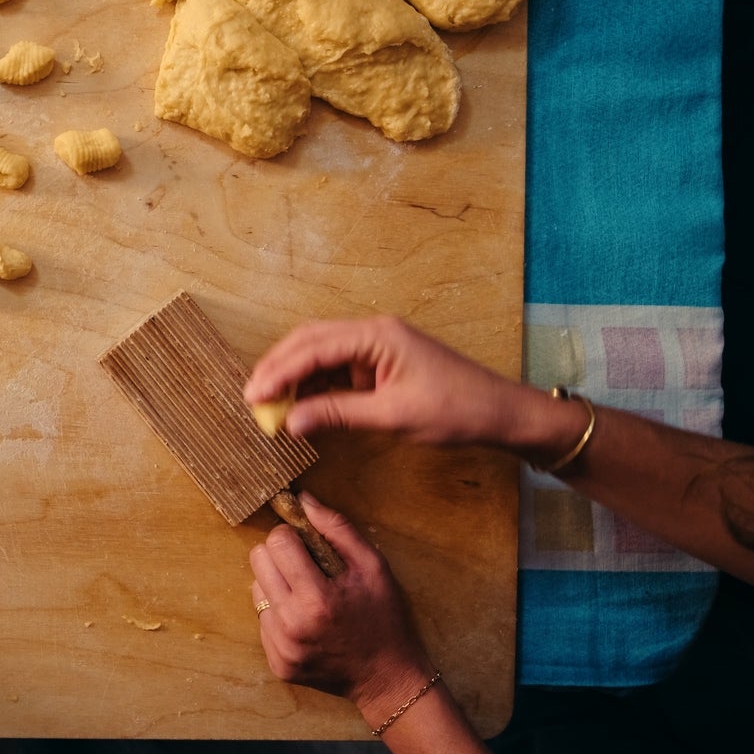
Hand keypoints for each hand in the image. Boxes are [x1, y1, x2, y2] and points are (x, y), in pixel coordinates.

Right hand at [245, 316, 576, 462]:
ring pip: (320, 354)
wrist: (501, 413)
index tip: (253, 396)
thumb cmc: (457, 410)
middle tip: (252, 398)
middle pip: (310, 341)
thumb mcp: (393, 417)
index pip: (313, 348)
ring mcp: (377, 347)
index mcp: (377, 335)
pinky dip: (315, 386)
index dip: (278, 372)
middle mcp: (373, 333)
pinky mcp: (381, 363)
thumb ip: (338, 414)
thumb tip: (291, 420)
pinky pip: (337, 369)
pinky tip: (301, 406)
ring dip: (294, 378)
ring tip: (270, 405)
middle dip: (278, 368)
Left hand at [248, 492, 435, 723]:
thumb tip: (303, 500)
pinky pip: (262, 621)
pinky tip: (306, 621)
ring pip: (255, 590)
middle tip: (306, 568)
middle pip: (258, 561)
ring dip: (277, 585)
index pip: (277, 542)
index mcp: (317, 599)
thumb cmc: (384, 618)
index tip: (308, 544)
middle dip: (280, 555)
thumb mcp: (374, 567)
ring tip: (308, 596)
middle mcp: (292, 625)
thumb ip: (338, 529)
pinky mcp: (277, 663)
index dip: (292, 535)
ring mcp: (282, 648)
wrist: (388, 679)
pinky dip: (279, 614)